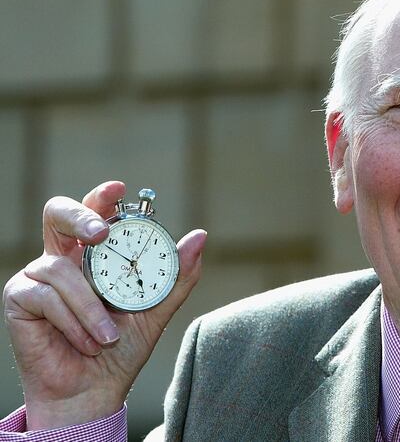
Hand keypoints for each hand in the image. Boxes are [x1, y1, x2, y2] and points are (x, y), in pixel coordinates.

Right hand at [2, 181, 205, 429]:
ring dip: (89, 307)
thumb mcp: (156, 310)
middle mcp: (63, 258)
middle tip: (101, 233)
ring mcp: (37, 277)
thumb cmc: (120, 350)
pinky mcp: (19, 299)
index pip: (95, 214)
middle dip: (80, 216)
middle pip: (57, 214)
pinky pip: (44, 297)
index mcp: (93, 256)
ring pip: (60, 269)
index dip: (102, 197)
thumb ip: (176, 275)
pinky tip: (86, 342)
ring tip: (107, 336)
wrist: (95, 391)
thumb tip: (199, 236)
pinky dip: (72, 321)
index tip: (119, 188)